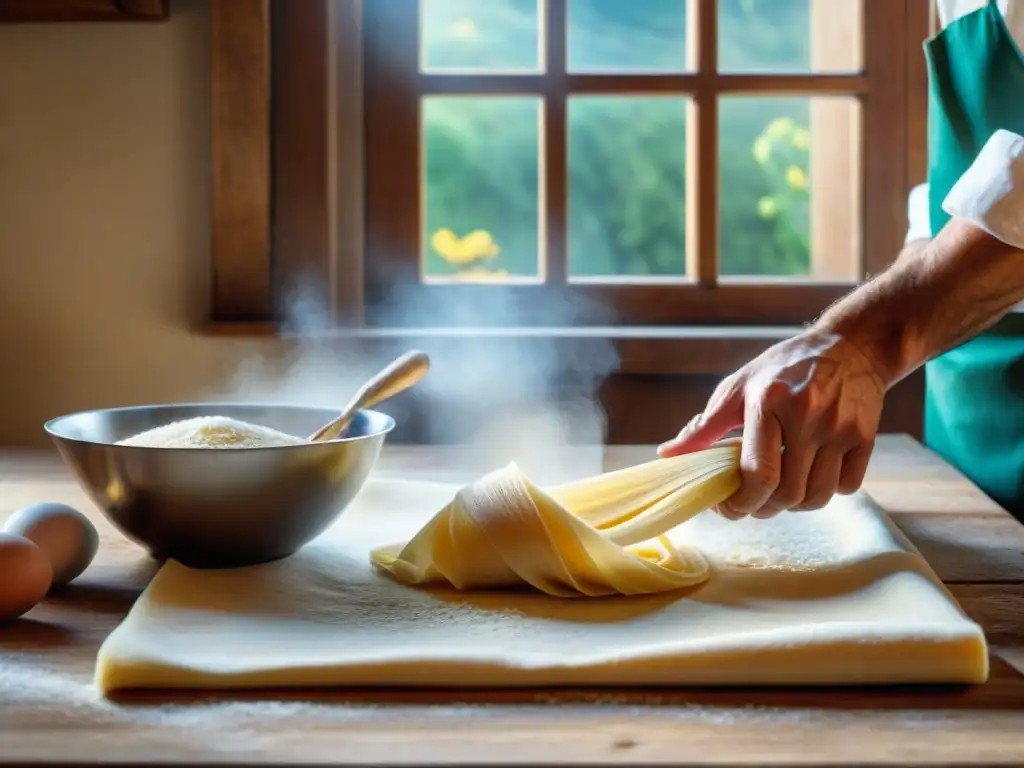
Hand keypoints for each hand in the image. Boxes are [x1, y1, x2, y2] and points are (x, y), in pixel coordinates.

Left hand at [657, 329, 886, 518]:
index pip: (758, 473)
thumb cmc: (783, 368)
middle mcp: (808, 415)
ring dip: (795, 505)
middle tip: (753, 502)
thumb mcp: (738, 387)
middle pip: (788, 494)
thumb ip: (704, 426)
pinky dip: (826, 491)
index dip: (740, 503)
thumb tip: (667, 455)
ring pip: (818, 497)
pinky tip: (811, 473)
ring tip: (780, 489)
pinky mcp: (866, 436)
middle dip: (765, 508)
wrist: (849, 347)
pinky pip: (846, 487)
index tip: (729, 506)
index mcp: (768, 401)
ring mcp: (841, 427)